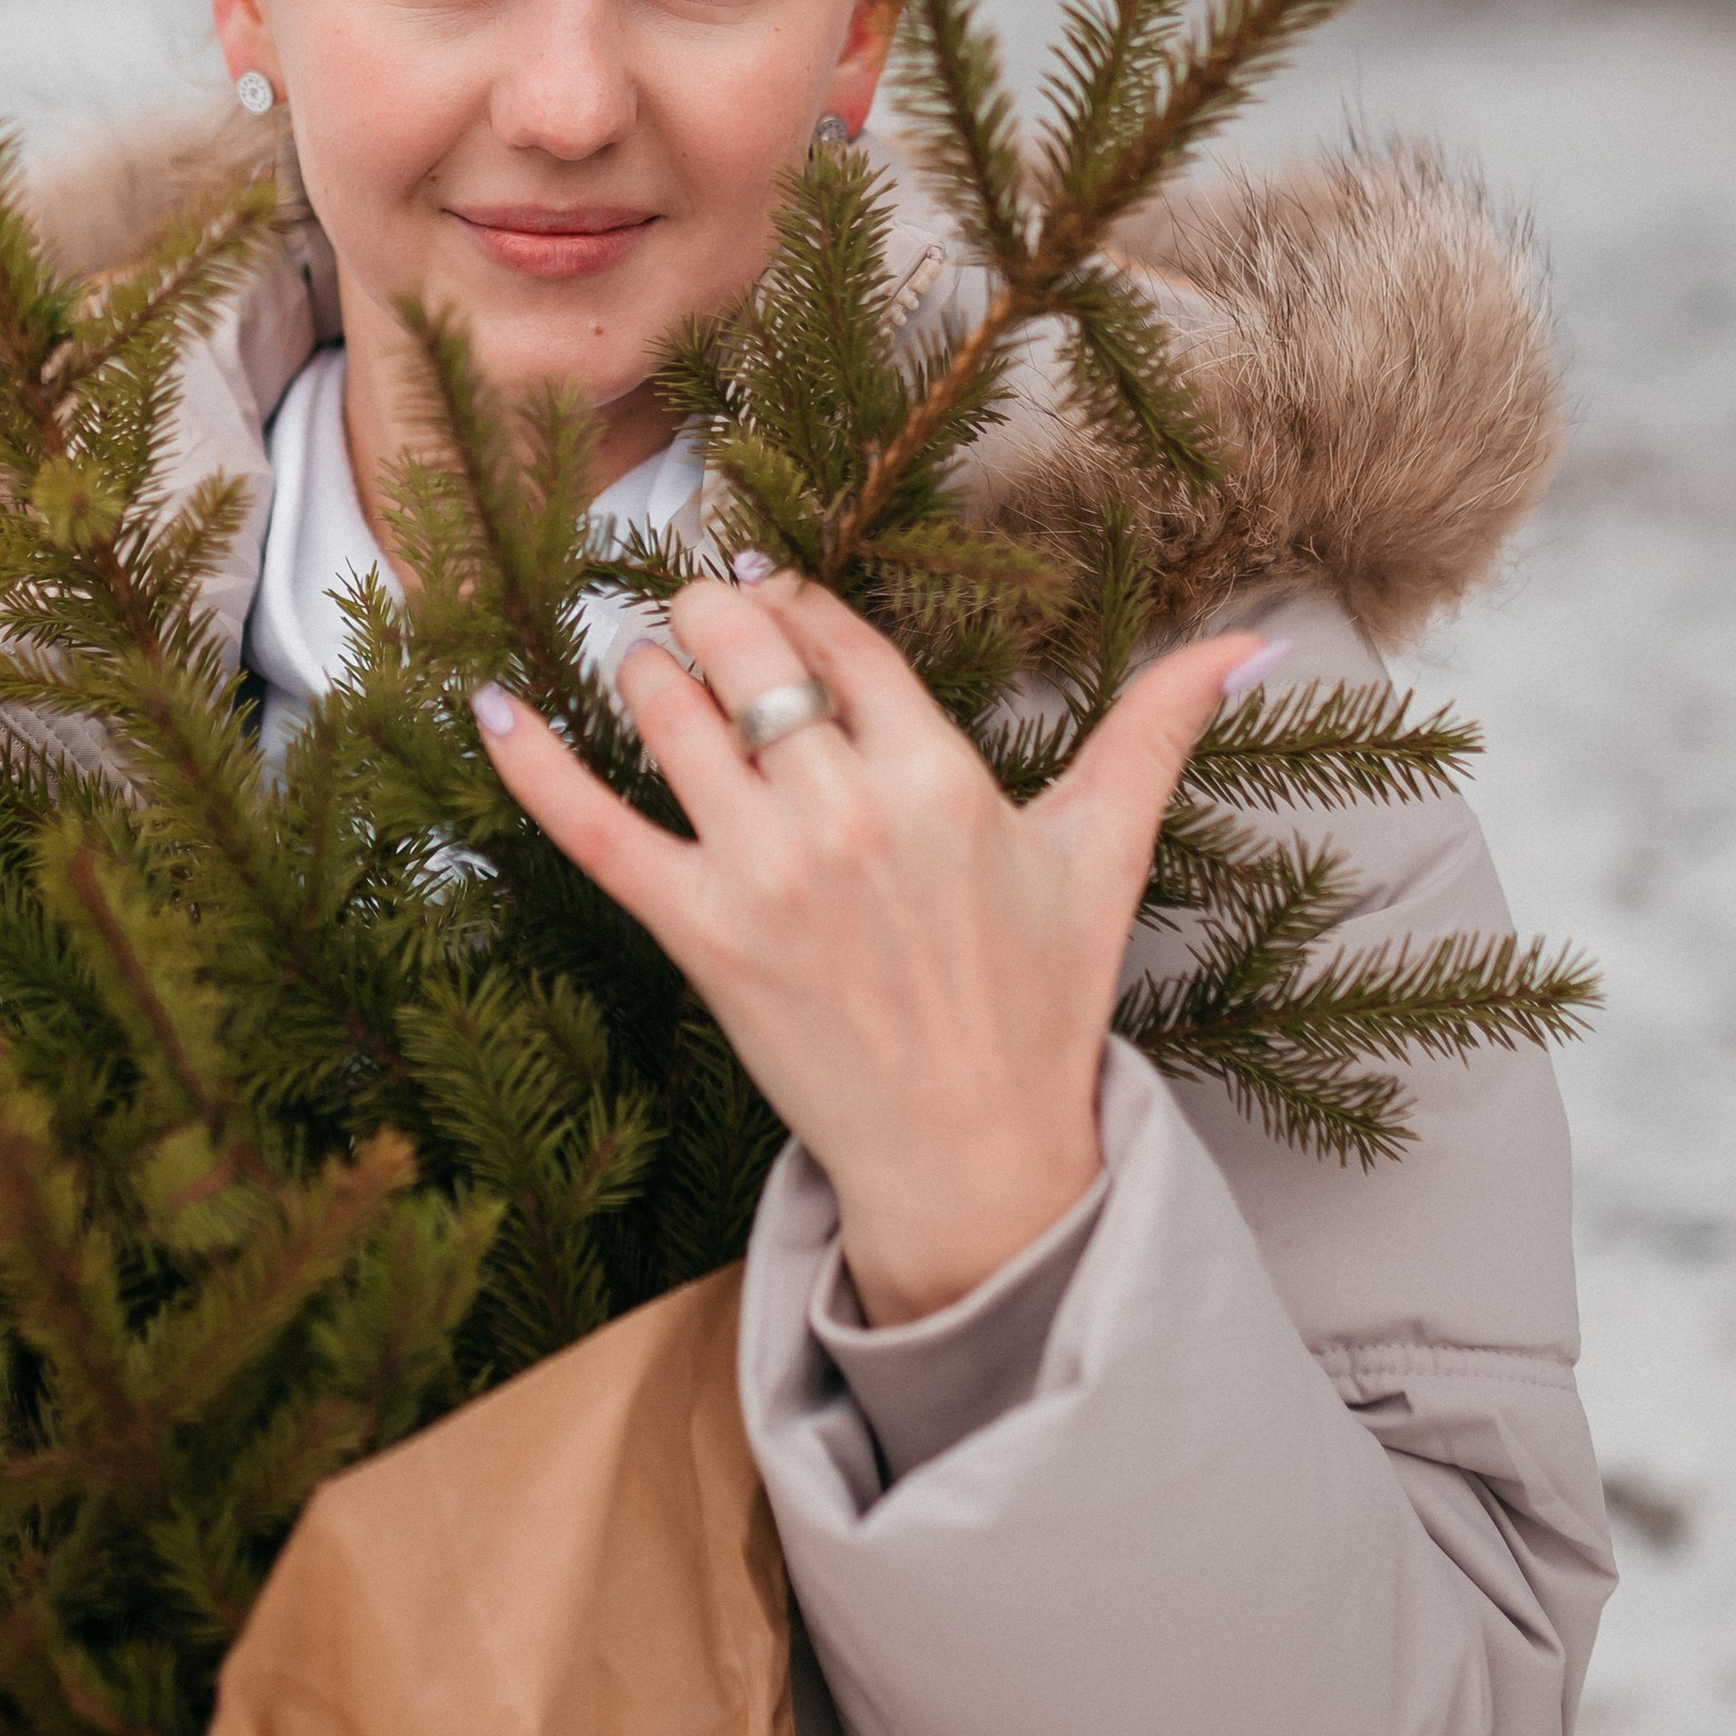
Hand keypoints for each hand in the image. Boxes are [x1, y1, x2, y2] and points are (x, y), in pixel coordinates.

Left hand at [477, 571, 1276, 1322]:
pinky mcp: (700, 937)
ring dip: (645, 667)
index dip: (793, 596)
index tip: (770, 581)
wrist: (970, 1154)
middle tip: (699, 608)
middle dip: (709, 610)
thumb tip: (1250, 641)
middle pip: (743, 651)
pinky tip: (486, 707)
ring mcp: (765, 876)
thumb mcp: (1100, 857)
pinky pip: (594, 829)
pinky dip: (531, 766)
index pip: (838, 634)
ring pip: (668, 713)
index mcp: (941, 779)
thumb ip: (1157, 731)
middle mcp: (847, 814)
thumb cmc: (1036, 1004)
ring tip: (652, 665)